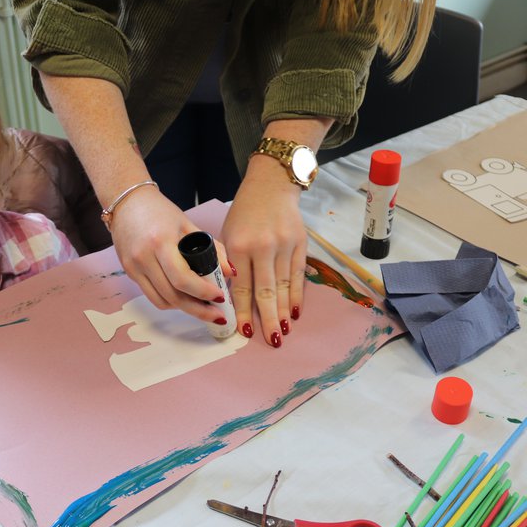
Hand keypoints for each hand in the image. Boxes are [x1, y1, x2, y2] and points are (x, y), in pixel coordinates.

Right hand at [109, 188, 233, 324]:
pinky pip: (152, 296)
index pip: (182, 278)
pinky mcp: (129, 273)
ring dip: (184, 308)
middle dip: (198, 310)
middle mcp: (144, 257)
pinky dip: (169, 301)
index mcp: (161, 242)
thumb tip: (231, 272)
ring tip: (202, 307)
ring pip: (162, 301)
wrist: (126, 202)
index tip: (220, 297)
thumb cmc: (158, 210)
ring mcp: (134, 267)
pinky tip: (182, 298)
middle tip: (217, 315)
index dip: (203, 292)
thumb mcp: (188, 224)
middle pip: (173, 296)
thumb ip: (212, 248)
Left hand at [222, 156, 306, 346]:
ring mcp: (283, 246)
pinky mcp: (300, 244)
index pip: (240, 287)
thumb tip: (228, 297)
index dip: (242, 311)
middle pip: (265, 291)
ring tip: (283, 331)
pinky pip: (298, 275)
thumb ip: (228, 263)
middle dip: (267, 318)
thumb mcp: (227, 234)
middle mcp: (262, 247)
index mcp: (238, 246)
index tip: (243, 330)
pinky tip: (295, 312)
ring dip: (283, 311)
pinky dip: (297, 295)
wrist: (271, 186)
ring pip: (283, 286)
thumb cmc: (244, 213)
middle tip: (271, 340)